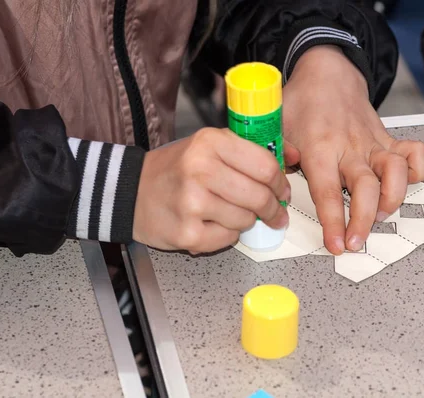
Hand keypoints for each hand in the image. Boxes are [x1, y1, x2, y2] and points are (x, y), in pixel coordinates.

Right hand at [133, 128, 289, 253]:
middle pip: (259, 196)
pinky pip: (228, 239)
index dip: (280, 182)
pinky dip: (226, 234)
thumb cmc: (175, 169)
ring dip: (246, 220)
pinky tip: (212, 224)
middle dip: (272, 208)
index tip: (282, 191)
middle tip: (272, 212)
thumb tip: (293, 157)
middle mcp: (200, 170)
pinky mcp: (187, 233)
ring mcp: (192, 204)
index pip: (265, 166)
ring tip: (230, 213)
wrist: (130, 192)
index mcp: (210, 143)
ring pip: (246, 220)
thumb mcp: (209, 146)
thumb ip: (251, 150)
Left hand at [283, 45, 423, 254]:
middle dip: (364, 221)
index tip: (336, 244)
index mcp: (320, 149)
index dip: (333, 222)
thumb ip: (278, 159)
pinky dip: (417, 170)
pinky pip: (414, 152)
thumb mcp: (277, 129)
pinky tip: (404, 184)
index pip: (327, 192)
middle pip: (366, 189)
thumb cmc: (301, 103)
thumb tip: (280, 189)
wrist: (327, 72)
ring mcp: (372, 143)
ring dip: (393, 199)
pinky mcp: (388, 138)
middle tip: (356, 242)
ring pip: (396, 172)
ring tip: (383, 215)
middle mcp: (350, 147)